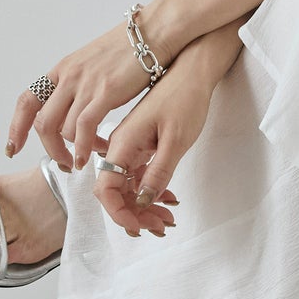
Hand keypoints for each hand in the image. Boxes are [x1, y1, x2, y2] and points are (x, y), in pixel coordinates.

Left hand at [6, 15, 155, 171]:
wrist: (154, 31)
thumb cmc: (130, 48)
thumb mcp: (93, 62)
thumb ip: (80, 83)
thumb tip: (76, 106)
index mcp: (63, 69)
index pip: (28, 101)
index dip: (17, 127)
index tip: (13, 147)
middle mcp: (69, 77)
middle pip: (42, 123)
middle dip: (49, 150)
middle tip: (63, 163)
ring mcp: (85, 84)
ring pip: (62, 130)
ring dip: (73, 151)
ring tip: (90, 157)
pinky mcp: (105, 92)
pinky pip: (84, 128)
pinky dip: (83, 148)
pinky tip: (90, 156)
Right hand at [92, 56, 219, 235]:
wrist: (193, 71)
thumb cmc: (185, 98)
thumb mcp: (176, 140)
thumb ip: (158, 172)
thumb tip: (141, 201)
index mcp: (123, 143)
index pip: (105, 188)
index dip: (118, 212)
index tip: (138, 226)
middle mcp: (121, 146)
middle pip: (116, 191)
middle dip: (135, 214)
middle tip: (161, 226)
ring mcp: (131, 146)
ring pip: (128, 186)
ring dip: (144, 206)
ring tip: (167, 219)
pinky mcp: (143, 145)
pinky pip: (140, 175)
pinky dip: (152, 191)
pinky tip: (169, 199)